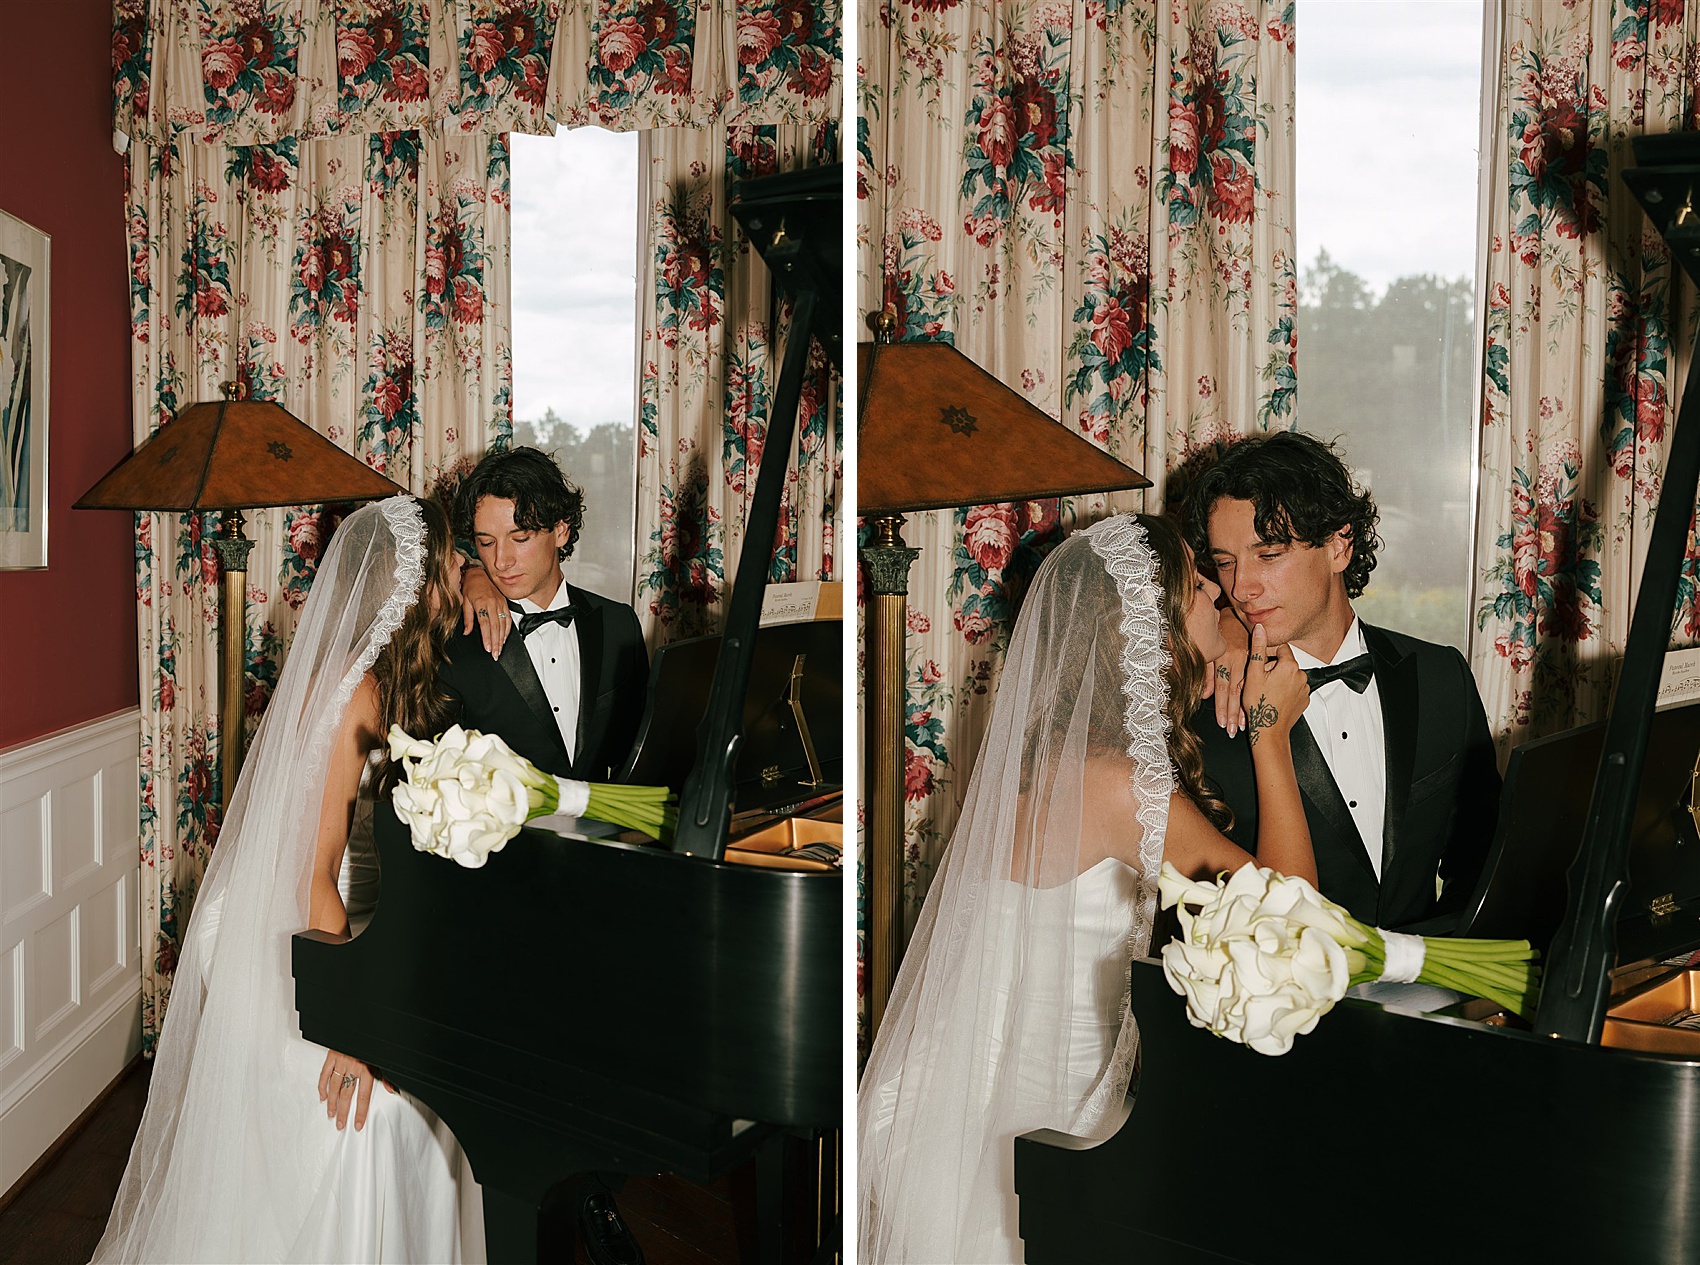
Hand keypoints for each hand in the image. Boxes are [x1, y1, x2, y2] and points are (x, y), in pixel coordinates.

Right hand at [317, 1049, 395, 1131]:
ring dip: (331, 1102)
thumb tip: (392, 1090)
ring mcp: (341, 1061)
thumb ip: (386, 1075)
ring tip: (331, 1114)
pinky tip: (322, 1096)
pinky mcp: (331, 1056)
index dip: (360, 1112)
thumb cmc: (373, 1041)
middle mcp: (353, 1066)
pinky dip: (322, 1086)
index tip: (358, 1124)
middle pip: (346, 1095)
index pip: (363, 1096)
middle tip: (340, 1125)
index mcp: (367, 1068)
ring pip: (334, 1086)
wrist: (360, 1023)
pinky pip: (324, 1073)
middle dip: (343, 1112)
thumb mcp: (382, 1057)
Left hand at [460, 562, 510, 656]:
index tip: (488, 648)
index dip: (487, 638)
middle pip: (496, 627)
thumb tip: (467, 632)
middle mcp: (493, 603)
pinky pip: (508, 619)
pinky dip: (507, 630)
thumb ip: (467, 618)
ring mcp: (501, 603)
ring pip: (504, 625)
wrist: (479, 573)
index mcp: (482, 603)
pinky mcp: (505, 604)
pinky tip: (504, 638)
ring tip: (500, 650)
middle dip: (496, 643)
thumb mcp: (464, 602)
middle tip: (495, 654)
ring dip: (502, 639)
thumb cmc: (470, 586)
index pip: (485, 624)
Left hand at [1213, 608, 1250, 734]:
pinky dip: (1255, 694)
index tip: (1223, 722)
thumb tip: (1204, 695)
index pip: (1222, 688)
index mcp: (1223, 658)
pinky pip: (1256, 679)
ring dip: (1245, 708)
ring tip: (1245, 725)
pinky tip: (1256, 707)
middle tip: (1234, 730)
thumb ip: (1205, 672)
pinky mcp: (1257, 659)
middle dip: (1234, 713)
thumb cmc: (1217, 632)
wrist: (1233, 614)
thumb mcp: (1208, 649)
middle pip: (1235, 692)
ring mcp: (1248, 660)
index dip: (1222, 706)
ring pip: (1246, 688)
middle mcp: (1237, 660)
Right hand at [1241, 624, 1308, 748]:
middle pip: (1285, 663)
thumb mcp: (1253, 673)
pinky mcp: (1304, 700)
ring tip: (1266, 692)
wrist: (1269, 731)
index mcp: (1289, 666)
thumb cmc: (1260, 704)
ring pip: (1289, 677)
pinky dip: (1286, 692)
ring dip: (1279, 681)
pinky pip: (1294, 690)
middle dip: (1273, 669)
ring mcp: (1304, 688)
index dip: (1268, 655)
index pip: (1281, 648)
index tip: (1260, 665)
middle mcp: (1300, 675)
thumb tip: (1260, 629)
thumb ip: (1258, 648)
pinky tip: (1274, 699)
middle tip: (1259, 682)